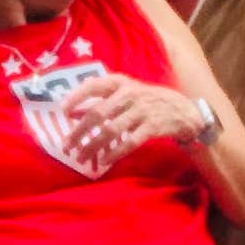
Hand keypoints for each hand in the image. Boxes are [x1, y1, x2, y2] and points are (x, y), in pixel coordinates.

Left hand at [58, 74, 208, 171]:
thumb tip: (70, 112)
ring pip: (110, 130)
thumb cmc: (146, 101)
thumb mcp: (124, 93)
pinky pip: (129, 142)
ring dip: (93, 146)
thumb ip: (99, 100)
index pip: (94, 85)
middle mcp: (130, 94)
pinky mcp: (152, 126)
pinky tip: (103, 161)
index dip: (77, 97)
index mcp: (120, 82)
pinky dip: (114, 153)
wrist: (182, 110)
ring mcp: (142, 110)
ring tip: (81, 157)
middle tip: (66, 146)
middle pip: (98, 114)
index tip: (62, 110)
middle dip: (79, 132)